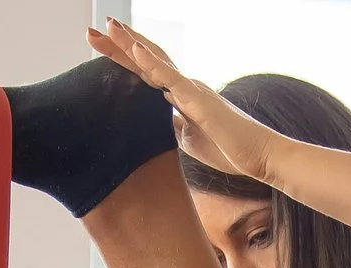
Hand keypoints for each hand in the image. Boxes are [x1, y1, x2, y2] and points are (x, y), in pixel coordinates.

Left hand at [88, 18, 284, 182]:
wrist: (259, 156)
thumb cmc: (229, 149)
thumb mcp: (188, 139)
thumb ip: (170, 126)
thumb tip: (153, 125)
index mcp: (181, 95)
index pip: (146, 72)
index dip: (122, 59)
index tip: (98, 48)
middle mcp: (184, 85)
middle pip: (146, 59)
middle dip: (117, 45)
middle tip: (91, 30)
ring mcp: (191, 89)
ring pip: (155, 60)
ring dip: (130, 44)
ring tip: (108, 27)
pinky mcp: (199, 99)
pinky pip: (171, 77)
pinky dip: (152, 63)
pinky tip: (134, 50)